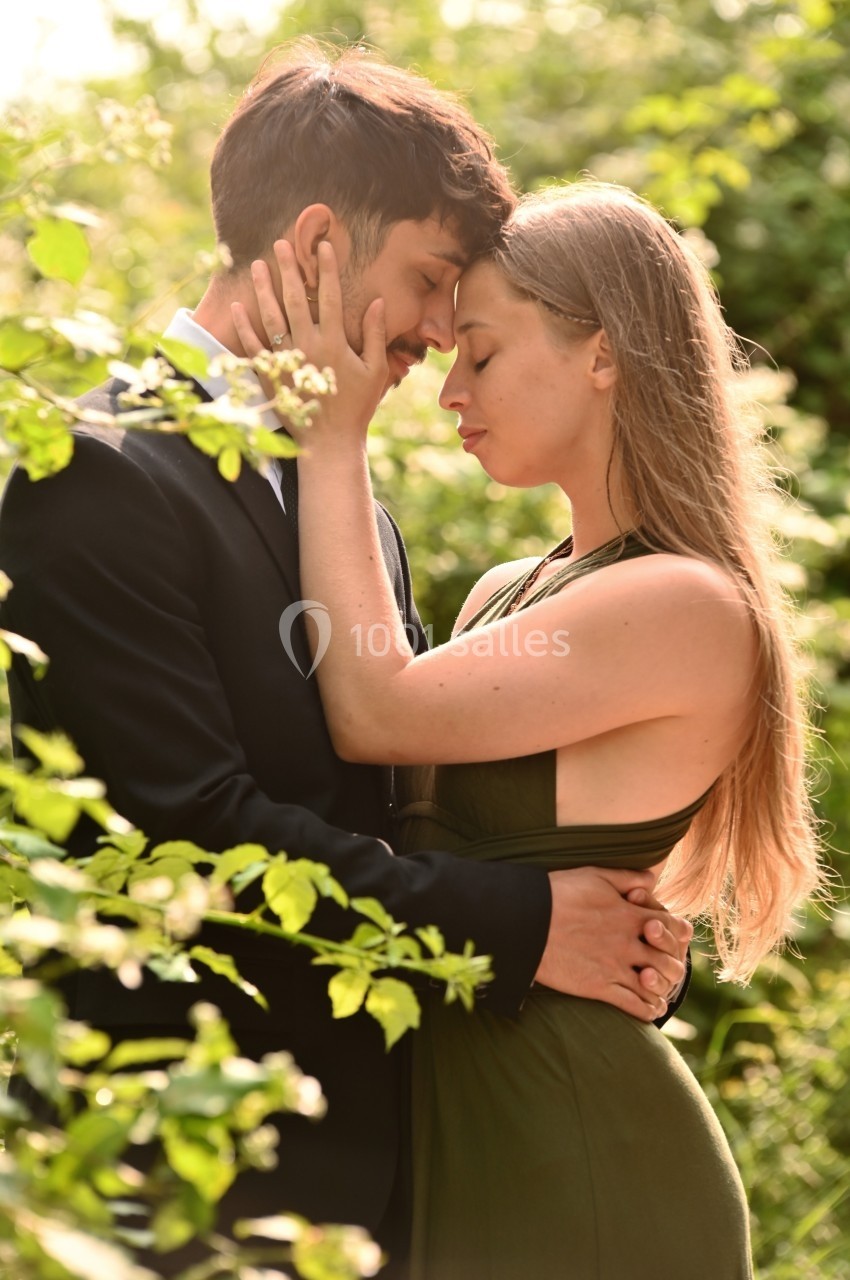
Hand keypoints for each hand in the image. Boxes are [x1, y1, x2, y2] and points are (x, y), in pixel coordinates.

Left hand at [231, 238, 387, 444]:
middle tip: (281, 243)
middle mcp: (308, 347)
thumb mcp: (375, 371)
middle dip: (290, 269)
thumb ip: (376, 335)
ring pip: (271, 318)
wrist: (330, 442)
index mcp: (335, 343)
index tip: (324, 245)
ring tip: (258, 265)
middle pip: (296, 299)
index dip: (327, 269)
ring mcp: (287, 361)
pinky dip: (244, 327)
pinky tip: (238, 307)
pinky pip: (254, 347)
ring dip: (264, 289)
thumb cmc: (357, 407)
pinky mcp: (270, 376)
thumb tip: (379, 302)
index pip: (331, 297)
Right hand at [535, 866, 691, 1021]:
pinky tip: (648, 1010)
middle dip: (673, 964)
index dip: (678, 933)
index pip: (671, 926)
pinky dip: (646, 1010)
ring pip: (655, 985)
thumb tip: (653, 879)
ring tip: (661, 994)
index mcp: (629, 914)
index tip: (676, 937)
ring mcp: (614, 965)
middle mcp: (627, 942)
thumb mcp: (595, 875)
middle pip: (668, 959)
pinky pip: (633, 1004)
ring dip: (662, 989)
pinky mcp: (598, 986)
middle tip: (669, 969)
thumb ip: (627, 877)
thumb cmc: (557, 892)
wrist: (525, 920)